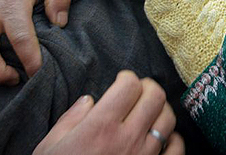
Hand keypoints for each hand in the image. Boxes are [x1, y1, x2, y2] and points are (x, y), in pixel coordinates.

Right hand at [34, 71, 183, 154]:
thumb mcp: (49, 148)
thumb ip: (70, 120)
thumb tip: (89, 101)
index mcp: (99, 127)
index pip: (129, 85)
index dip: (127, 78)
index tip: (121, 82)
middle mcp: (126, 139)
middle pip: (155, 96)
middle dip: (148, 87)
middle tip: (138, 91)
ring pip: (169, 118)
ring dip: (160, 110)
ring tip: (149, 113)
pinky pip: (177, 149)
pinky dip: (173, 139)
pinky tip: (161, 138)